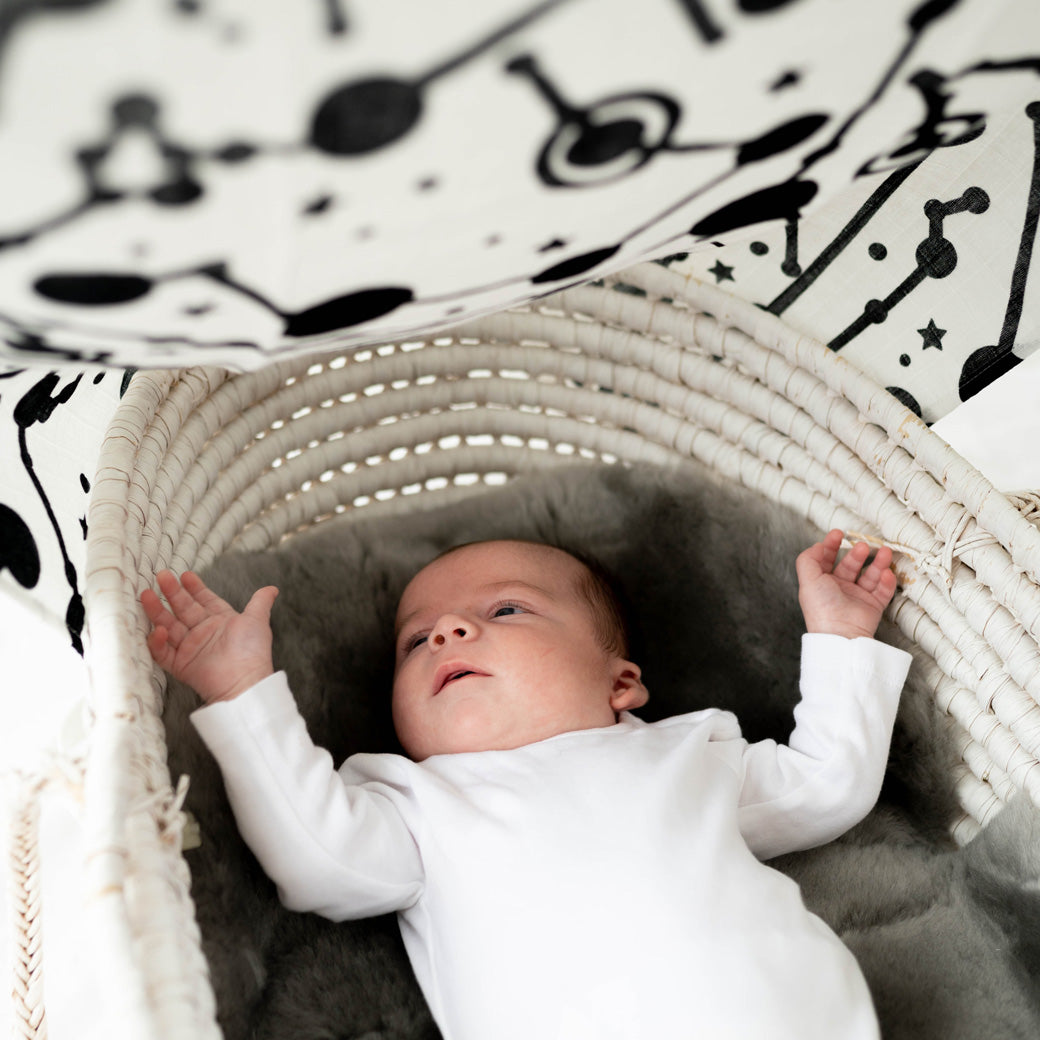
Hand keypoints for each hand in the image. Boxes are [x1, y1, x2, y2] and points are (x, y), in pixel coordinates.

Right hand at [140, 570, 278, 702]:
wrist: (245, 682)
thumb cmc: (253, 651)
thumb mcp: (257, 621)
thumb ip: (260, 602)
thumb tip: (273, 588)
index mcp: (220, 620)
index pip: (203, 599)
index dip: (194, 587)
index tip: (184, 574)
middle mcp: (203, 632)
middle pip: (183, 609)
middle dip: (172, 593)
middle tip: (162, 576)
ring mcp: (190, 648)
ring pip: (168, 626)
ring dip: (158, 611)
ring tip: (147, 595)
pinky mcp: (181, 665)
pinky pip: (163, 652)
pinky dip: (158, 642)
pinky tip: (158, 629)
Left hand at [796, 530, 896, 639]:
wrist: (840, 633)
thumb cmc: (822, 607)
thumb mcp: (808, 579)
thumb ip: (808, 559)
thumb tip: (817, 545)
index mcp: (821, 582)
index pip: (827, 559)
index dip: (831, 545)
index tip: (838, 533)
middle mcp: (839, 589)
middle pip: (850, 565)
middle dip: (857, 553)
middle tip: (863, 545)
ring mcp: (857, 597)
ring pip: (870, 575)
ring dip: (878, 563)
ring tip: (884, 551)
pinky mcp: (873, 606)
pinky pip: (883, 591)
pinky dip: (886, 581)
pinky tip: (886, 573)